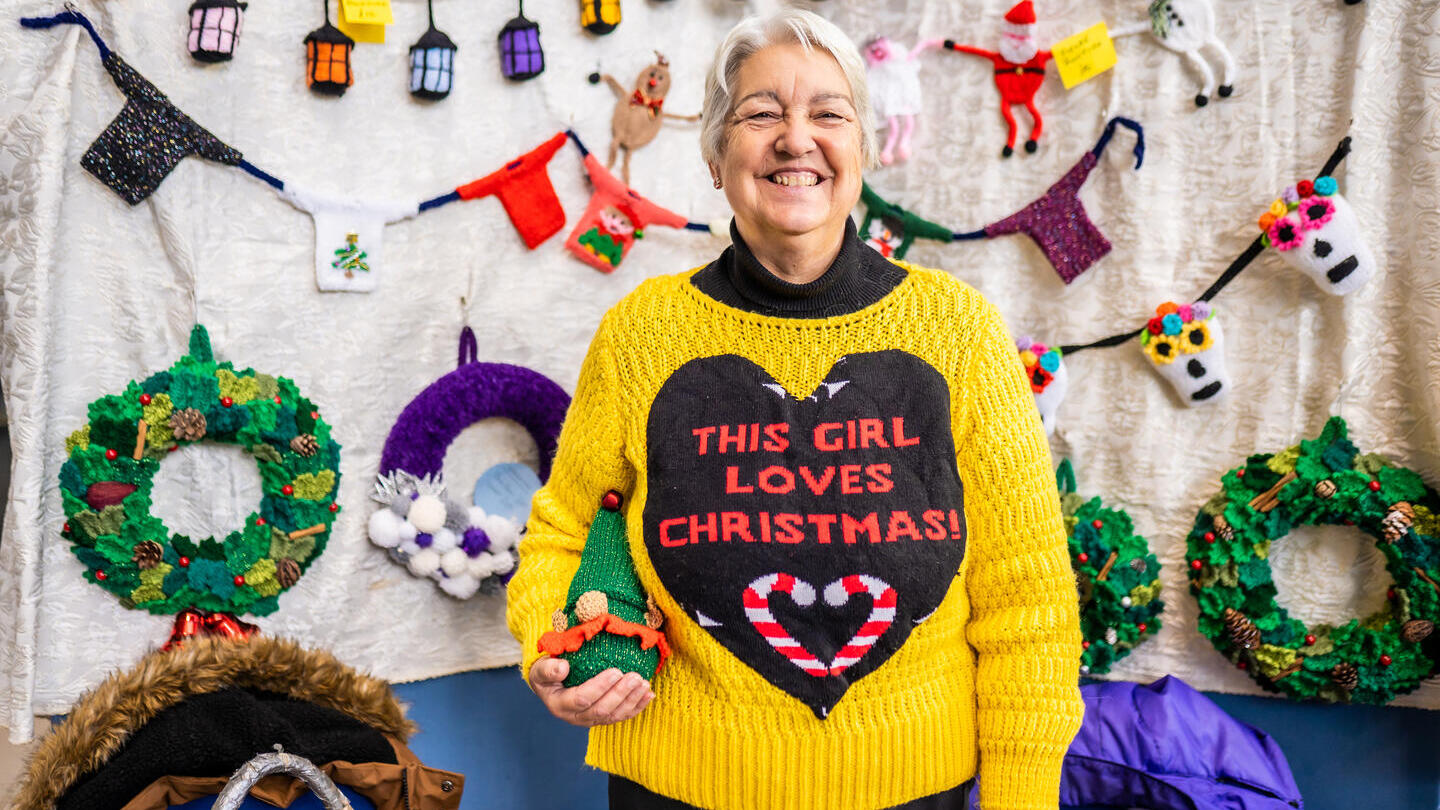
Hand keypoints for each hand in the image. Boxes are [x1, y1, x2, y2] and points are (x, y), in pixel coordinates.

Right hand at [529, 657, 654, 727]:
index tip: (615, 671)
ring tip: (644, 684)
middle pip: (601, 710)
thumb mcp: (540, 669)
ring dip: (632, 701)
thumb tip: (562, 667)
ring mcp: (590, 720)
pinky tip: (648, 695)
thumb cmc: (547, 674)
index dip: (600, 687)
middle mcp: (575, 717)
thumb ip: (548, 669)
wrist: (551, 685)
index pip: (582, 699)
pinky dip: (637, 707)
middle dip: (621, 694)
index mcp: (560, 705)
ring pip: (614, 716)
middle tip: (635, 677)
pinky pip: (621, 716)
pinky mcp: (602, 719)